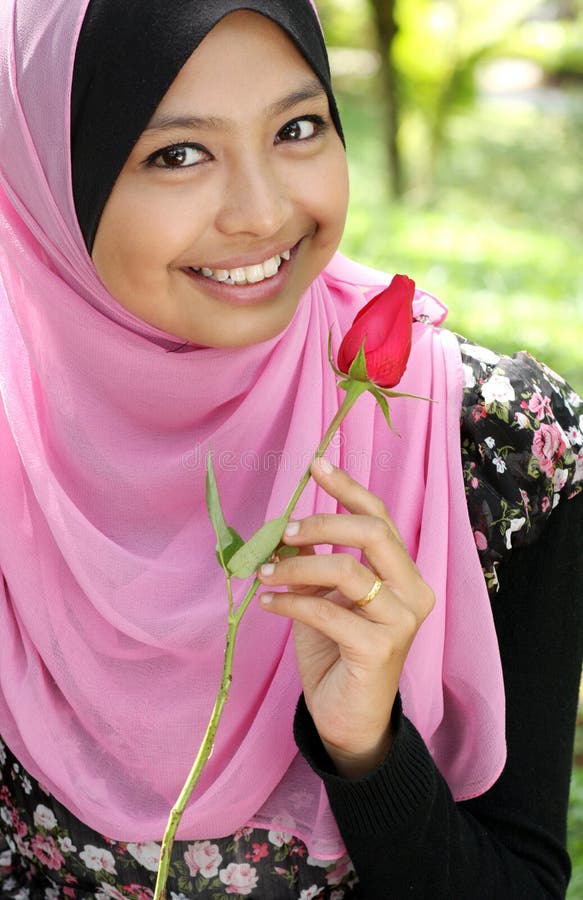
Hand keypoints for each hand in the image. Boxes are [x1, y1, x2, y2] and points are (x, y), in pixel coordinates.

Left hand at [258, 457, 434, 778]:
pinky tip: (267, 603)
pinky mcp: (379, 649)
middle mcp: (414, 591)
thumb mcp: (324, 597)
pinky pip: (326, 610)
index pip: (381, 517)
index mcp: (404, 573)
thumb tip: (286, 525)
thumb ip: (315, 561)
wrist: (347, 717)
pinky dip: (289, 601)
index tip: (315, 466)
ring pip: (346, 569)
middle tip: (284, 531)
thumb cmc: (336, 651)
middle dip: (322, 523)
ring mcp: (401, 621)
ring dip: (296, 567)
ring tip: (264, 573)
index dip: (348, 488)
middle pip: (373, 532)